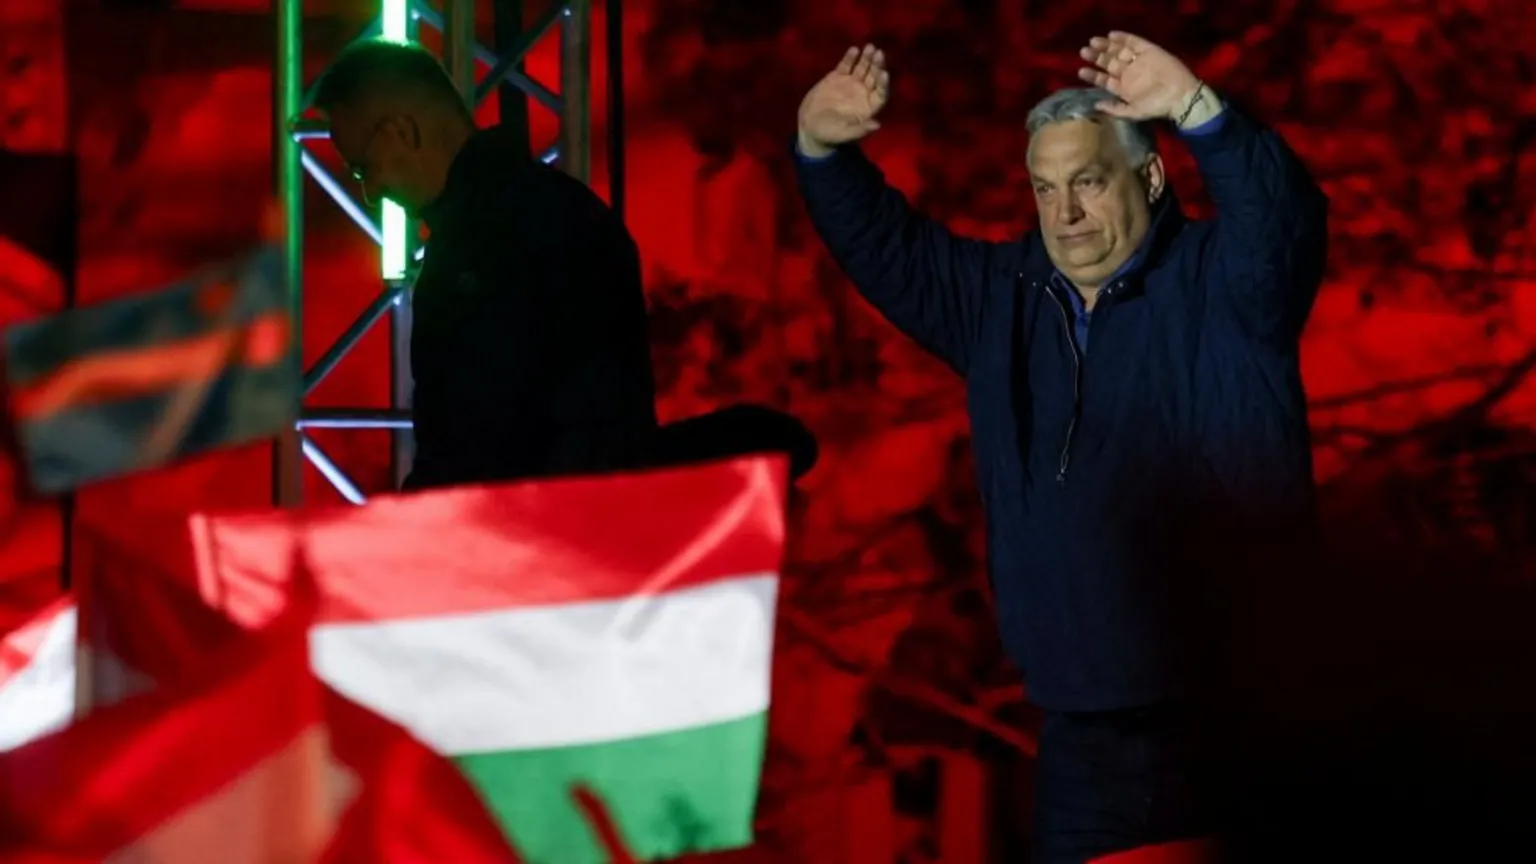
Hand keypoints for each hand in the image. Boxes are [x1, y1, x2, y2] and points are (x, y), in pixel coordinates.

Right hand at [797, 44, 889, 156]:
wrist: (810, 127)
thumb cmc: (830, 134)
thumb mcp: (844, 134)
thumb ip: (860, 129)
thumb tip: (877, 124)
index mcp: (868, 108)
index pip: (880, 94)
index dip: (883, 84)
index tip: (884, 73)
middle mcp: (862, 93)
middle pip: (873, 77)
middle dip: (877, 65)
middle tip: (878, 54)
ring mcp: (851, 84)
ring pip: (862, 68)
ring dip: (867, 58)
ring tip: (870, 47)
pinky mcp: (837, 77)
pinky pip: (846, 65)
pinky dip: (850, 58)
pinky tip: (854, 49)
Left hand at [1077, 32, 1202, 122]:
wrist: (1180, 95)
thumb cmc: (1157, 106)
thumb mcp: (1133, 112)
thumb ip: (1115, 109)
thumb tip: (1096, 104)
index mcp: (1123, 88)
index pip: (1104, 80)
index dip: (1092, 75)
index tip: (1081, 71)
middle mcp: (1129, 73)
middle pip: (1108, 63)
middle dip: (1096, 57)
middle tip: (1083, 52)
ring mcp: (1138, 61)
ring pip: (1118, 51)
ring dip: (1105, 47)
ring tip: (1093, 42)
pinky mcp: (1149, 51)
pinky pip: (1134, 42)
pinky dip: (1123, 38)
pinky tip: (1111, 36)